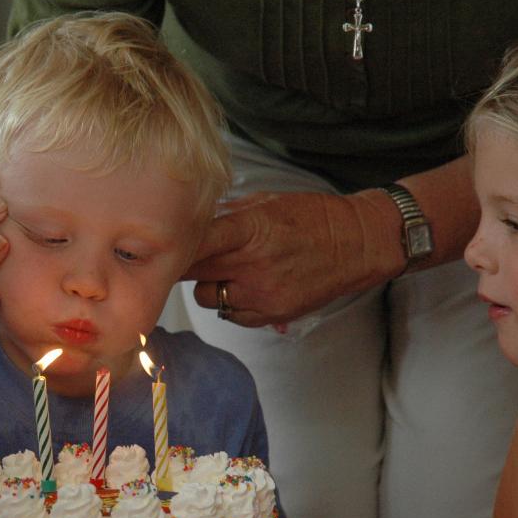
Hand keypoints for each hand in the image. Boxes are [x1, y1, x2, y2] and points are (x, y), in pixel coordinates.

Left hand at [184, 191, 397, 326]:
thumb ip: (227, 216)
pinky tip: (244, 287)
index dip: (173, 244)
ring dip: (208, 285)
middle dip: (183, 264)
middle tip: (179, 257)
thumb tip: (190, 221)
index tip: (159, 243)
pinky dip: (230, 303)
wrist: (357, 244)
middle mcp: (253, 263)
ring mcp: (262, 292)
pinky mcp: (272, 314)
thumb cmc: (311, 217)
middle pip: (193, 271)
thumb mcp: (266, 202)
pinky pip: (231, 315)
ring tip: (225, 270)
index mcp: (250, 228)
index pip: (196, 240)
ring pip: (208, 297)